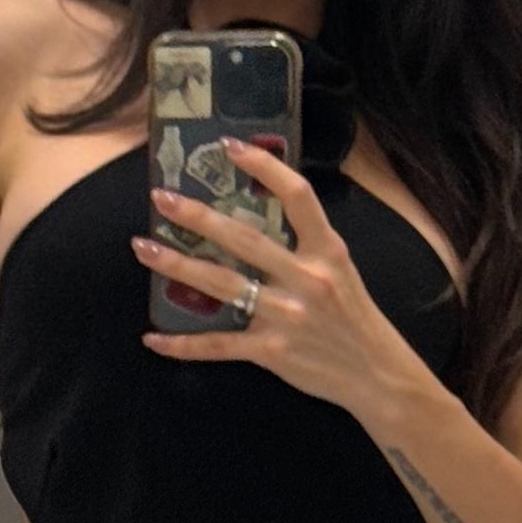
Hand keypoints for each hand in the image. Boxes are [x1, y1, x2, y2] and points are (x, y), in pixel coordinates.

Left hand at [133, 140, 401, 411]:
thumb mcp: (342, 271)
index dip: (265, 167)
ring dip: (178, 266)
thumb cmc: (354, 319)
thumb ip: (306, 247)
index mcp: (328, 252)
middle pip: (245, 239)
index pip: (298, 197)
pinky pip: (218, 345)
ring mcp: (288, 316)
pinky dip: (183, 344)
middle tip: (161, 198)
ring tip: (144, 248)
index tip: (230, 146)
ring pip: (223, 284)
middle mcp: (307, 279)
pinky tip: (153, 338)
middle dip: (199, 217)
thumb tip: (255, 218)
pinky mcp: (272, 351)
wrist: (377, 376)